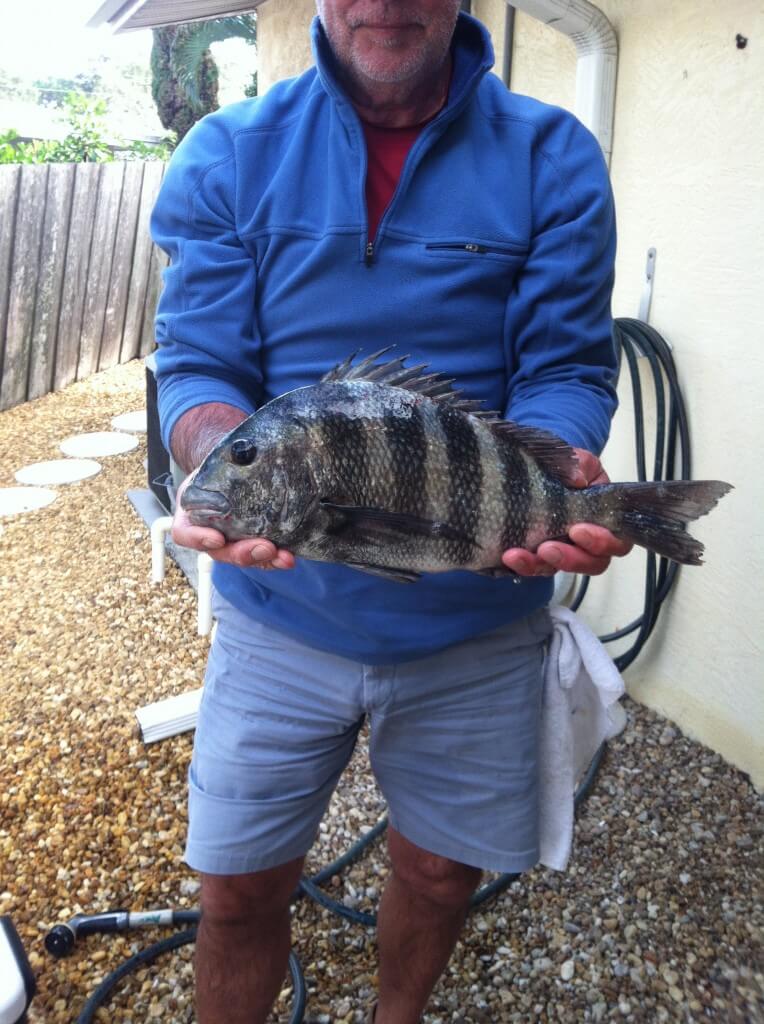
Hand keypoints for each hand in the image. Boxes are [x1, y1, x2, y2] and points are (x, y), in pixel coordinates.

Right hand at [171, 474, 295, 569]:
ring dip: (265, 560)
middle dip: (243, 553)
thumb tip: (242, 451)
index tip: (217, 537)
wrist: (233, 471)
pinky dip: (276, 558)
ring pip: (244, 559)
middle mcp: (209, 535)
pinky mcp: (253, 544)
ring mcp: (231, 543)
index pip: (185, 534)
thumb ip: (219, 466)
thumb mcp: (211, 465)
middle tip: (265, 547)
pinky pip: (262, 558)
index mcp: (191, 516)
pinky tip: (289, 556)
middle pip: (220, 553)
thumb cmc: (219, 469)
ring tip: (284, 557)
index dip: (199, 539)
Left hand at [501, 448, 632, 576]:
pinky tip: (507, 556)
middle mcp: (588, 544)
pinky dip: (520, 565)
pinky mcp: (538, 558)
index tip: (576, 529)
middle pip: (592, 564)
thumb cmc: (564, 469)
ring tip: (517, 555)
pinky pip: (531, 569)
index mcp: (605, 521)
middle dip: (570, 559)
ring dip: (538, 564)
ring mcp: (563, 552)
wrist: (534, 470)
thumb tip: (579, 479)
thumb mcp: (577, 460)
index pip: (616, 542)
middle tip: (548, 548)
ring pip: (558, 570)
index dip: (600, 541)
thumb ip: (581, 466)